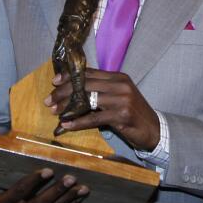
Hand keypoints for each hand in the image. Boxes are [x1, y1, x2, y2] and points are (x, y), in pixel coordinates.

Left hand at [45, 69, 160, 150]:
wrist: (154, 130)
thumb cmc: (132, 114)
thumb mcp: (117, 98)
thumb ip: (100, 92)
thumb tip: (73, 93)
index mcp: (117, 77)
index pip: (89, 73)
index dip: (69, 76)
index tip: (54, 82)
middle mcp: (120, 85)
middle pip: (85, 84)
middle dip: (64, 92)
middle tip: (49, 100)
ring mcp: (122, 99)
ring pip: (87, 99)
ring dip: (68, 107)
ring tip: (54, 112)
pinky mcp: (122, 115)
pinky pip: (94, 118)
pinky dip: (78, 122)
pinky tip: (67, 125)